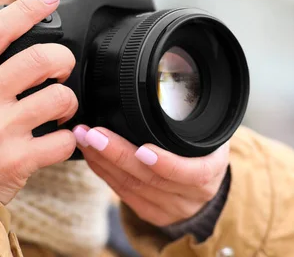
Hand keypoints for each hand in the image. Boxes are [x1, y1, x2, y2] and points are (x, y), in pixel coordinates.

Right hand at [0, 0, 77, 204]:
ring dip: (68, 102)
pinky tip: (56, 140)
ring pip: (59, 97)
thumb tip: (5, 46)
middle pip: (40, 58)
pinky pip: (62, 140)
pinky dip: (67, 139)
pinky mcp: (17, 161)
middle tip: (63, 68)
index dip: (27, 8)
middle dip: (63, 59)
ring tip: (60, 110)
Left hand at [73, 125, 228, 226]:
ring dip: (102, 161)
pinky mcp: (149, 212)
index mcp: (209, 172)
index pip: (191, 173)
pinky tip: (90, 154)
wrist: (206, 189)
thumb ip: (192, 118)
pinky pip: (122, 193)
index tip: (143, 150)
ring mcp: (168, 207)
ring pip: (130, 187)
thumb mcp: (210, 134)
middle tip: (92, 133)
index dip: (167, 163)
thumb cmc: (205, 152)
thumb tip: (171, 81)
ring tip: (83, 138)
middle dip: (116, 154)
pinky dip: (103, 172)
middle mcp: (190, 195)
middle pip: (149, 178)